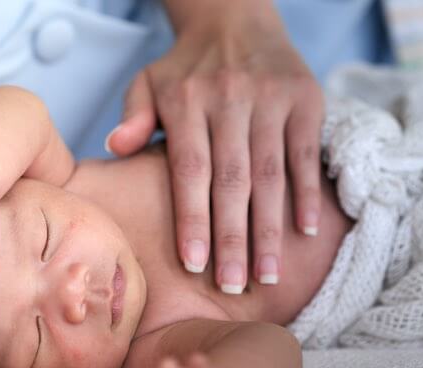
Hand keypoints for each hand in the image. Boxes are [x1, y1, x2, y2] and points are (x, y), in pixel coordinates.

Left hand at [107, 9, 323, 291]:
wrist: (237, 19)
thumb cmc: (187, 65)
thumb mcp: (149, 81)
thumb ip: (132, 115)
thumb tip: (114, 149)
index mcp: (186, 101)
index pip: (190, 171)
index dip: (193, 220)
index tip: (195, 266)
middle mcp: (228, 100)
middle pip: (231, 181)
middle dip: (233, 239)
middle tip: (235, 286)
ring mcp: (269, 99)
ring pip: (269, 175)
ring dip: (270, 230)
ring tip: (268, 276)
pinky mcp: (303, 99)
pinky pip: (304, 153)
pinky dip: (307, 193)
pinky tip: (307, 232)